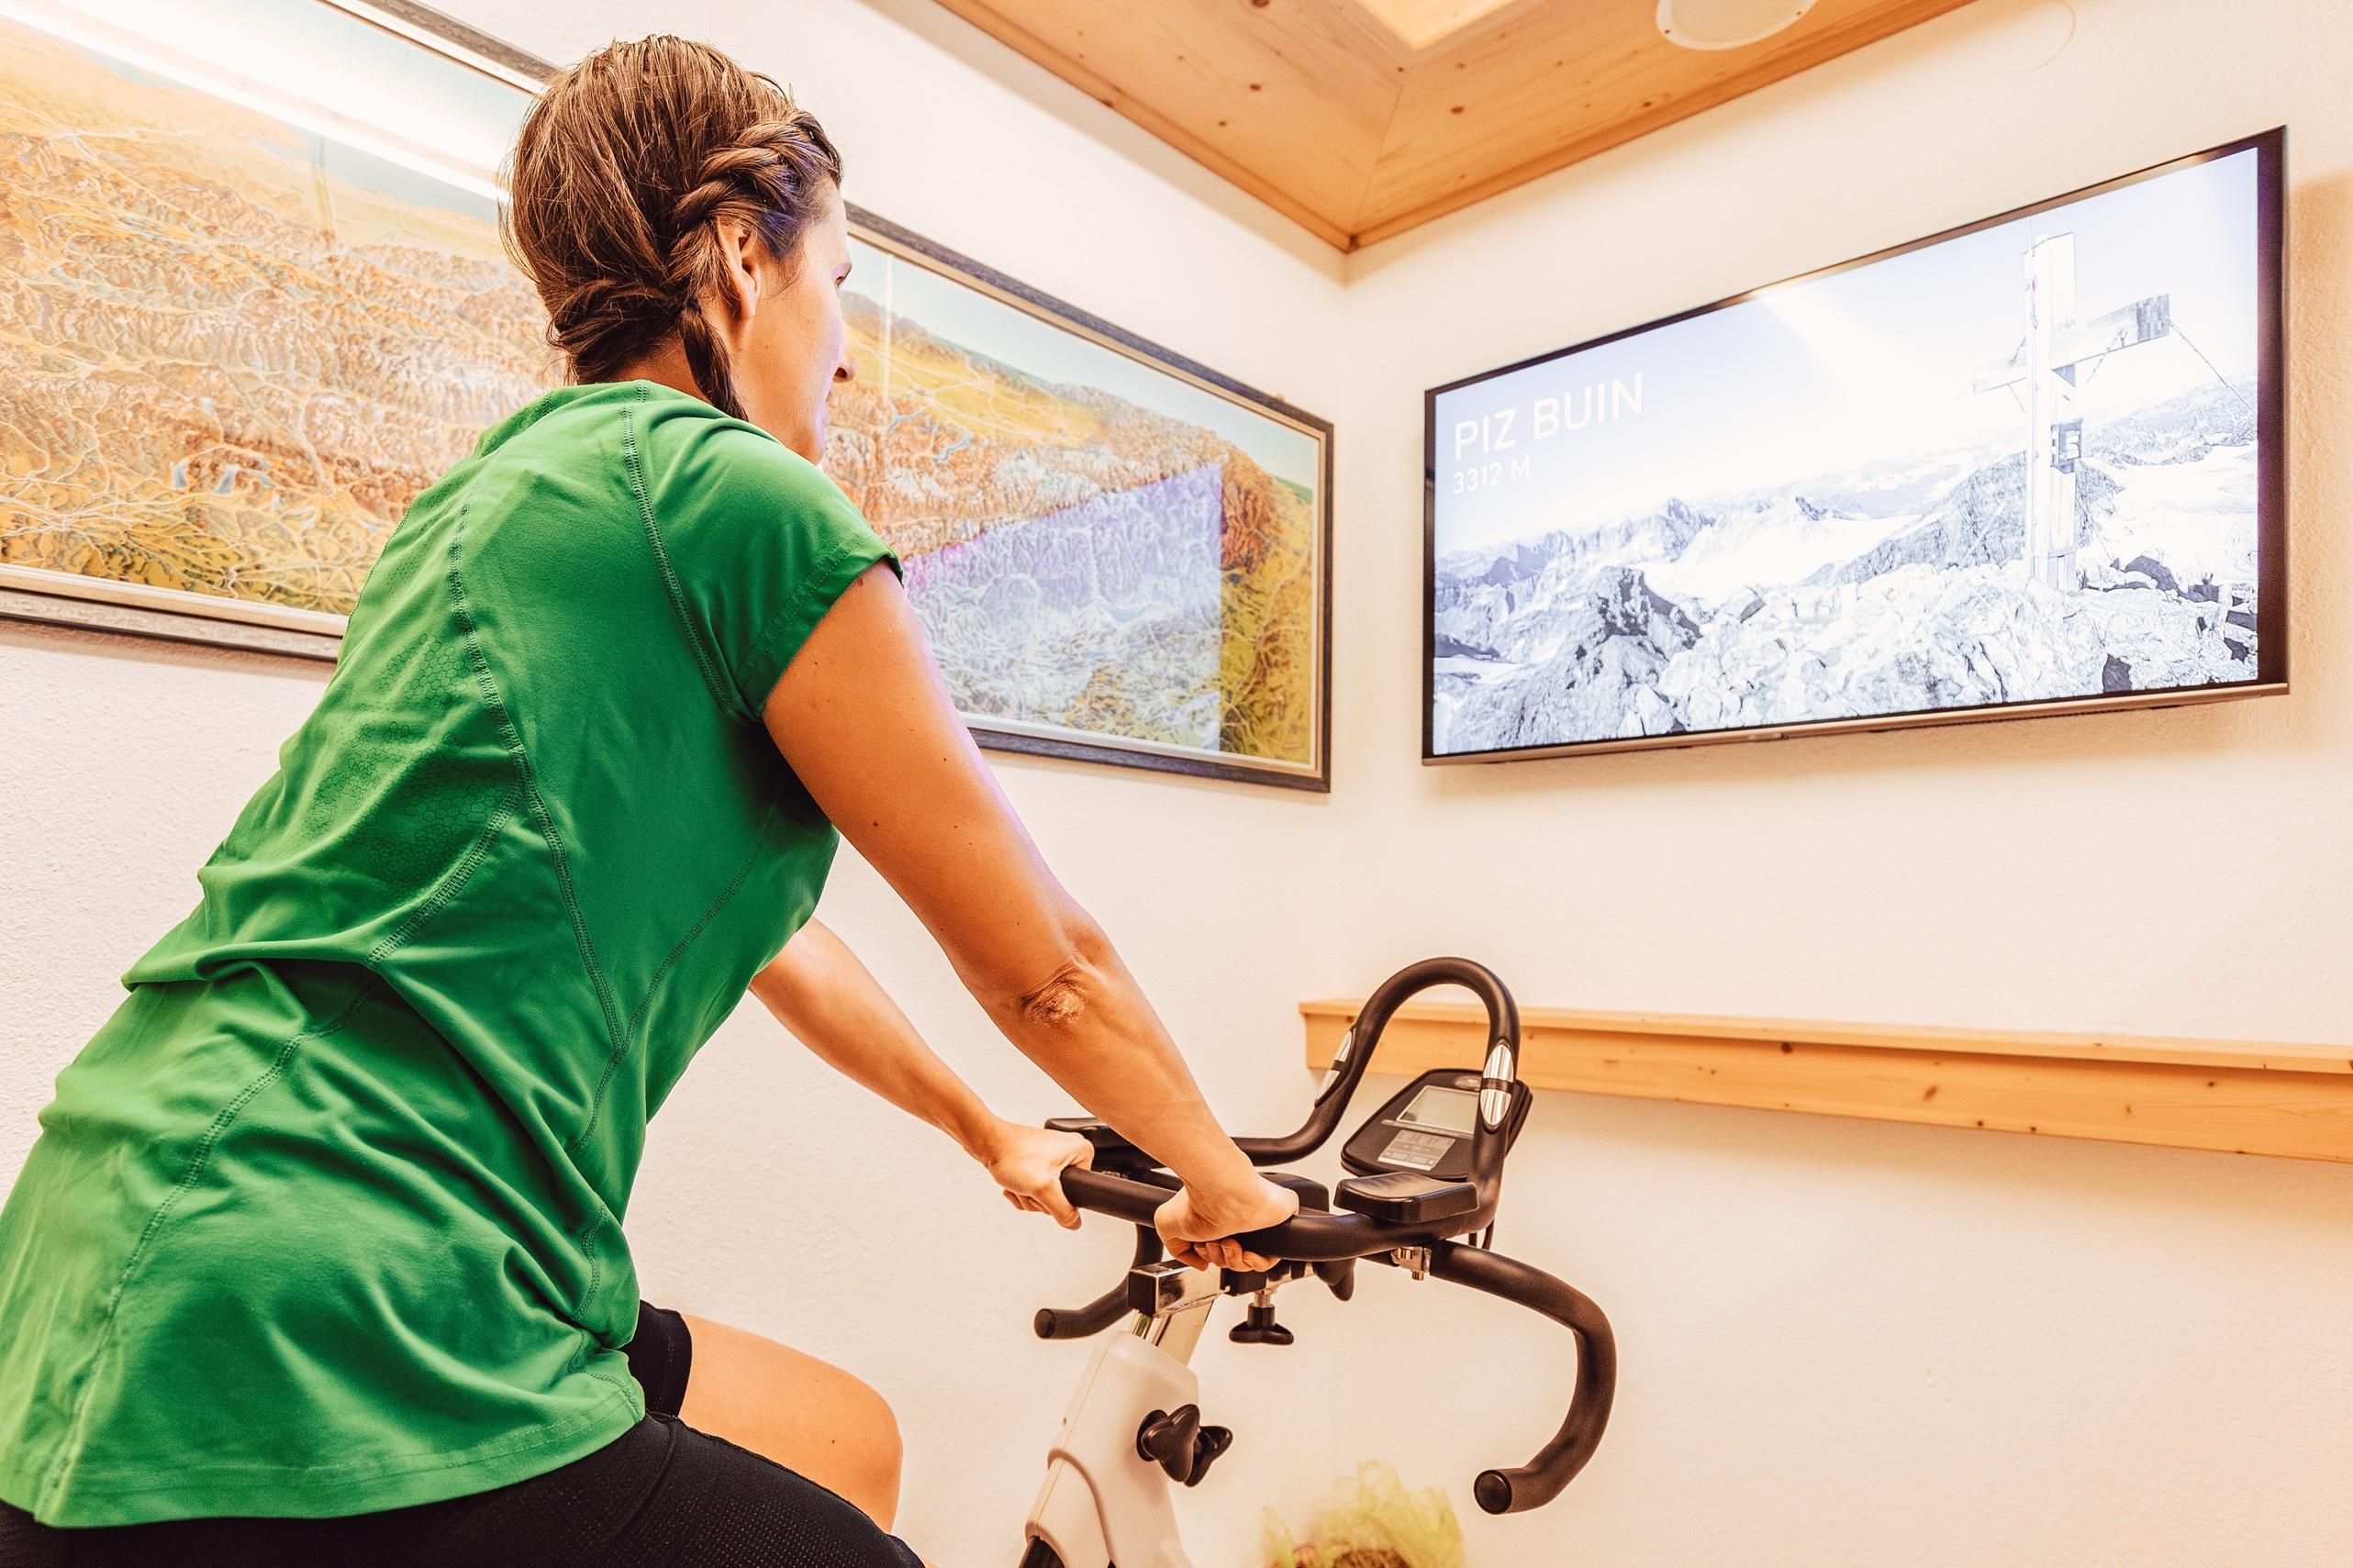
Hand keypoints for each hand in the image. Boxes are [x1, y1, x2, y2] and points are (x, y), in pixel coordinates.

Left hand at [981, 1120, 1092, 1228]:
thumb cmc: (1012, 1154)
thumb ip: (1062, 1211)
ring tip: (1020, 1180)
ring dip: (1028, 1195)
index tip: (1042, 1187)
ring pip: (1046, 1194)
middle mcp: (1069, 1151)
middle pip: (1061, 1195)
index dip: (1058, 1198)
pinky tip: (1014, 1180)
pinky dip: (1022, 1190)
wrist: (988, 1144)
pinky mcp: (1038, 1161)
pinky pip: (1035, 1188)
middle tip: (1028, 1184)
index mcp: (1081, 1152)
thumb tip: (1074, 1223)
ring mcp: (1053, 1156)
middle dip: (1039, 1197)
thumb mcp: (1042, 1188)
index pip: (1079, 1192)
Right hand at [1155, 1174, 1298, 1272]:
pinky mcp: (1277, 1225)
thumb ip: (1177, 1248)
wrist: (1221, 1191)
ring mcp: (1258, 1224)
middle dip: (1220, 1259)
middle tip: (1214, 1244)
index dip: (1210, 1257)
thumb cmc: (1198, 1198)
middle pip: (1233, 1259)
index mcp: (1217, 1219)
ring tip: (1228, 1244)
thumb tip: (1198, 1263)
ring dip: (1234, 1261)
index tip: (1203, 1250)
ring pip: (1249, 1261)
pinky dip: (1256, 1263)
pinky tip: (1246, 1253)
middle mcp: (1237, 1221)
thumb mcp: (1167, 1224)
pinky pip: (1271, 1258)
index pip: (1218, 1250)